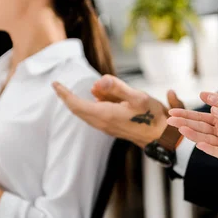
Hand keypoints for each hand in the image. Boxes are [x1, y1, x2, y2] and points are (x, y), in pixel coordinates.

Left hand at [52, 74, 181, 147]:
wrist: (162, 137)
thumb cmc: (152, 117)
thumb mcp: (137, 97)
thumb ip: (116, 87)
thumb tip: (98, 81)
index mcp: (104, 115)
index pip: (76, 105)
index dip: (64, 94)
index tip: (55, 84)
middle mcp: (102, 123)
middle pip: (78, 110)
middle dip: (68, 97)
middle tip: (59, 86)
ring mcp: (107, 127)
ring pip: (87, 113)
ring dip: (83, 101)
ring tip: (95, 88)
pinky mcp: (113, 127)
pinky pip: (95, 115)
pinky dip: (92, 105)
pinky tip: (101, 96)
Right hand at [167, 91, 217, 162]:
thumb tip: (206, 93)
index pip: (198, 117)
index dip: (185, 114)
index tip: (171, 110)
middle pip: (198, 127)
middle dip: (183, 123)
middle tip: (169, 119)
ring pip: (206, 139)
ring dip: (193, 134)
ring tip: (181, 129)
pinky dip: (211, 149)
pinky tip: (200, 145)